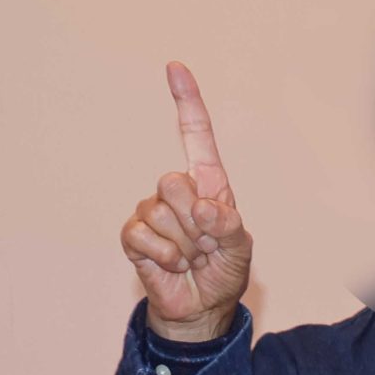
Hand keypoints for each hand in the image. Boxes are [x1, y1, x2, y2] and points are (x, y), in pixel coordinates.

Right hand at [120, 63, 252, 341]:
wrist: (201, 306)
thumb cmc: (223, 270)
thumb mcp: (240, 247)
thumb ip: (229, 225)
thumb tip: (203, 207)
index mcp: (208, 185)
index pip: (197, 136)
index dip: (187, 102)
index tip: (175, 67)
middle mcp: (177, 191)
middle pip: (172, 181)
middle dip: (195, 221)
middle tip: (206, 243)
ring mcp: (151, 211)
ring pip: (158, 212)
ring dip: (182, 244)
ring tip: (192, 257)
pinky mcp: (134, 235)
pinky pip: (142, 235)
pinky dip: (164, 257)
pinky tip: (173, 266)